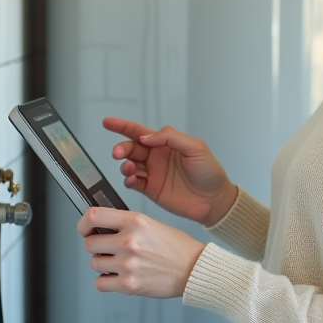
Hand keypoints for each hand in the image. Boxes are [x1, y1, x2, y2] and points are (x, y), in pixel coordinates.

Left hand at [79, 208, 206, 297]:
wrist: (194, 269)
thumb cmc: (177, 248)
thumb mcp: (151, 224)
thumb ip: (125, 224)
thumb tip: (100, 227)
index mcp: (135, 221)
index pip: (93, 217)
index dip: (83, 224)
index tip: (85, 229)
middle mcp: (129, 241)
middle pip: (89, 244)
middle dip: (97, 247)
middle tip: (108, 249)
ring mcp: (128, 264)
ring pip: (94, 263)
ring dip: (103, 264)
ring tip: (120, 263)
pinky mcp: (129, 285)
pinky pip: (100, 283)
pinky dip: (107, 282)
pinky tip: (119, 276)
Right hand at [103, 117, 238, 226]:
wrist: (215, 200)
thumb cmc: (210, 172)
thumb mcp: (196, 147)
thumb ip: (171, 137)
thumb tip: (147, 137)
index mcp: (166, 143)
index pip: (140, 131)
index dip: (122, 126)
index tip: (108, 122)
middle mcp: (156, 157)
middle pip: (131, 148)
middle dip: (121, 148)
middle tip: (118, 152)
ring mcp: (153, 173)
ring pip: (129, 165)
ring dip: (124, 165)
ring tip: (129, 168)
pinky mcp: (151, 190)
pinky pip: (133, 182)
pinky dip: (128, 180)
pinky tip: (132, 179)